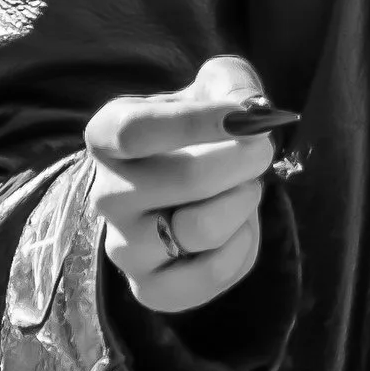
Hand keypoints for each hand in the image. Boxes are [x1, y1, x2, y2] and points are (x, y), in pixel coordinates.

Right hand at [85, 54, 280, 316]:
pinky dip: (242, 246)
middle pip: (187, 179)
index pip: (136, 130)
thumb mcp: (207, 91)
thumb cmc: (191, 134)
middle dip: (244, 160)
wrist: (171, 193)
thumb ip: (232, 82)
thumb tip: (252, 109)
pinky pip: (211, 273)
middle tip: (262, 150)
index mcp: (107, 135)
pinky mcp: (150, 288)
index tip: (244, 116)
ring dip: (242, 202)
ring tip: (244, 189)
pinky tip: (238, 228)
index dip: (197, 122)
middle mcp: (107, 194)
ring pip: (203, 229)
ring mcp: (124, 246)